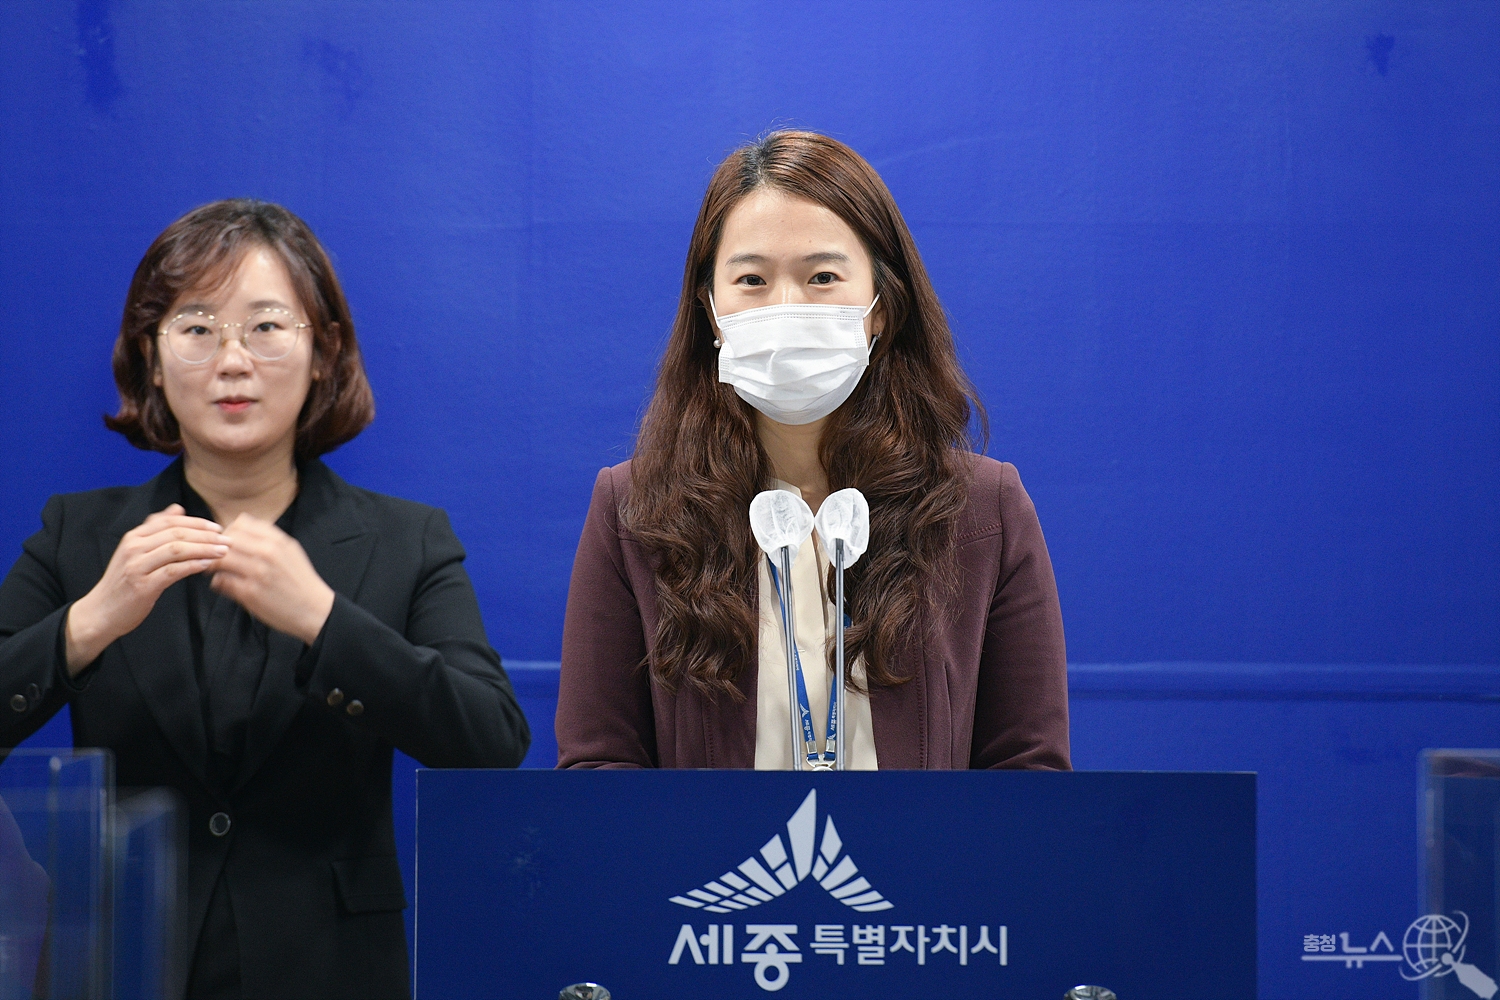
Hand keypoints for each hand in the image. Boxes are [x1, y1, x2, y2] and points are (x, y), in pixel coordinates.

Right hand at [66, 504, 228, 674]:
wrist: (101, 612)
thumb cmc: (124, 582)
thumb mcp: (136, 551)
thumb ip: (156, 530)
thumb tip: (177, 508)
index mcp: (134, 537)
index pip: (169, 521)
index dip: (196, 522)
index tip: (217, 527)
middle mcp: (133, 547)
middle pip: (176, 533)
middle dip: (205, 535)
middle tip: (227, 539)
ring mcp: (137, 566)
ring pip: (176, 550)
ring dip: (204, 549)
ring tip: (223, 552)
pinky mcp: (142, 586)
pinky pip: (173, 571)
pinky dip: (193, 566)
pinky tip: (208, 566)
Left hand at [209, 514, 334, 644]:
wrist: (314, 609)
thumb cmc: (300, 581)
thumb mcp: (291, 551)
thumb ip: (268, 539)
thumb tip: (237, 532)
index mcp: (278, 540)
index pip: (241, 523)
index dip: (230, 532)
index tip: (229, 542)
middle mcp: (267, 553)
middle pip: (227, 540)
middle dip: (218, 548)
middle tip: (216, 558)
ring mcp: (257, 572)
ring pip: (220, 559)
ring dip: (214, 565)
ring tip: (217, 571)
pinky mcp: (249, 592)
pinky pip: (221, 581)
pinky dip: (219, 582)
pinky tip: (226, 585)